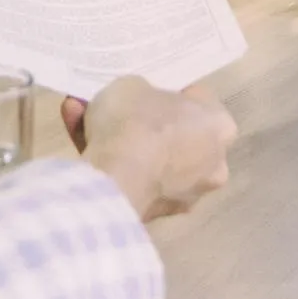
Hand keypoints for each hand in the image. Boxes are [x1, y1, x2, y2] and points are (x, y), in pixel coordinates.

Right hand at [59, 76, 237, 221]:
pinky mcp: (159, 213)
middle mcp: (214, 163)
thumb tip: (140, 106)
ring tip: (77, 119)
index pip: (196, 102)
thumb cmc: (136, 122)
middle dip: (141, 123)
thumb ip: (142, 94)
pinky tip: (80, 145)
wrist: (115, 178)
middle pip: (175, 136)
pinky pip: (134, 179)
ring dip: (118, 141)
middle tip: (109, 108)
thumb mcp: (131, 85)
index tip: (143, 93)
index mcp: (220, 126)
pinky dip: (111, 164)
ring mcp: (188, 193)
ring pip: (150, 159)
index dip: (167, 93)